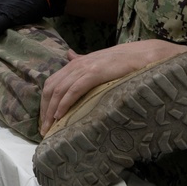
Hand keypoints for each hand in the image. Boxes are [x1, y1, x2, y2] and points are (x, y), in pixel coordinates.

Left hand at [39, 40, 186, 135]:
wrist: (142, 54)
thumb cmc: (122, 62)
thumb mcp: (98, 61)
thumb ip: (82, 61)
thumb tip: (69, 55)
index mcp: (75, 63)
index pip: (52, 84)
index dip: (45, 102)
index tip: (44, 120)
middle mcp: (76, 64)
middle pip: (51, 89)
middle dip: (44, 110)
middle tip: (43, 130)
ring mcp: (85, 68)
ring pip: (60, 90)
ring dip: (51, 111)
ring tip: (50, 128)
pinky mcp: (95, 72)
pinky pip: (74, 89)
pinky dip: (64, 103)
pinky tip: (60, 115)